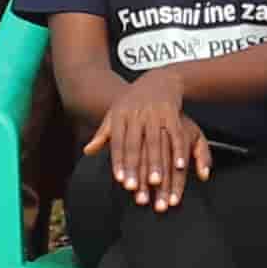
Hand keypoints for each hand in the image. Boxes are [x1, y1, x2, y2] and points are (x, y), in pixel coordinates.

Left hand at [95, 76, 210, 207]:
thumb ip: (103, 133)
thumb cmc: (133, 101)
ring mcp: (155, 114)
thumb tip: (87, 151)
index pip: (118, 142)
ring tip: (156, 183)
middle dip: (135, 167)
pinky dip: (178, 151)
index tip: (120, 180)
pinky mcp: (172, 114)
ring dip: (156, 163)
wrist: (159, 79)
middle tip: (136, 188)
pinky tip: (179, 166)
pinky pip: (176, 135)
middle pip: (136, 145)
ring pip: (156, 142)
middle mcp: (137, 115)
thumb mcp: (115, 113)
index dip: (118, 162)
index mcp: (121, 116)